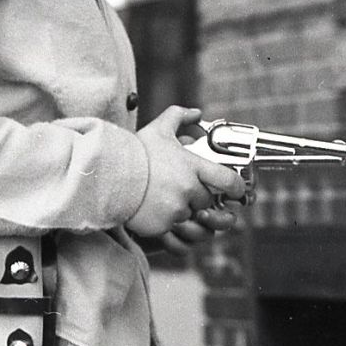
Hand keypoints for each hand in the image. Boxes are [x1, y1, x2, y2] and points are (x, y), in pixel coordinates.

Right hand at [127, 106, 248, 238]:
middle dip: (199, 198)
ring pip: (193, 218)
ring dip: (186, 213)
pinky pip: (177, 233)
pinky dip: (172, 227)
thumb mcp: (158, 128)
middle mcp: (189, 189)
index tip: (236, 191)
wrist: (108, 175)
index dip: (237, 188)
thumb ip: (179, 116)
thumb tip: (196, 112)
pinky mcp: (163, 226)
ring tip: (170, 203)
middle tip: (185, 192)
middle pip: (208, 200)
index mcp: (193, 166)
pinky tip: (162, 216)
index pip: (229, 181)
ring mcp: (177, 209)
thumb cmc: (134, 152)